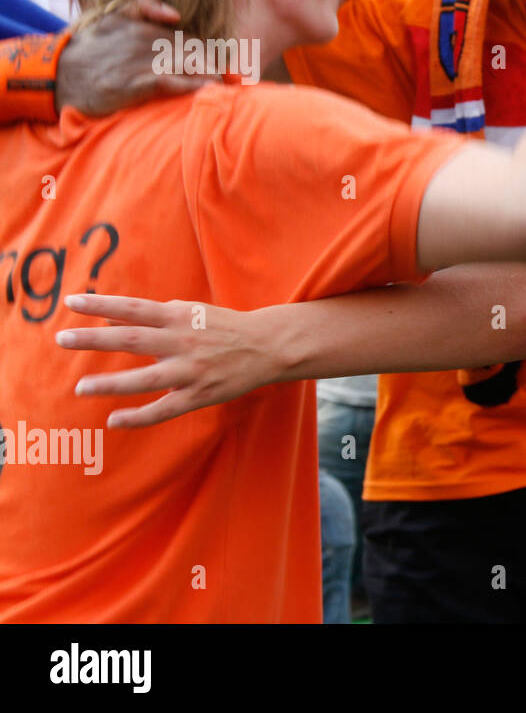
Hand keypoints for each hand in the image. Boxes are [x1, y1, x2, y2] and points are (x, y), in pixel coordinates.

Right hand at [55, 0, 215, 116]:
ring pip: (187, 64)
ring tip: (230, 85)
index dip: (211, 53)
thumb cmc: (89, 49)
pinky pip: (170, 83)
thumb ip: (143, 5)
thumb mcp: (111, 18)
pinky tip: (209, 89)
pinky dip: (191, 85)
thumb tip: (175, 13)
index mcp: (144, 27)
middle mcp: (144, 42)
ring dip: (211, 75)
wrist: (56, 75)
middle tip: (236, 79)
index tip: (228, 65)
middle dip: (216, 65)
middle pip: (194, 51)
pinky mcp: (132, 85)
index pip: (190, 38)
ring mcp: (138, 63)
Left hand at [56, 294, 283, 427]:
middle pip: (132, 339)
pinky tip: (113, 420)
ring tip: (80, 388)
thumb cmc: (224, 327)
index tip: (71, 302)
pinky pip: (164, 409)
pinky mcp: (200, 394)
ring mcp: (191, 370)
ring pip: (145, 379)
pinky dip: (139, 417)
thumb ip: (154, 316)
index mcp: (179, 316)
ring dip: (111, 383)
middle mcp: (182, 341)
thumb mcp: (192, 312)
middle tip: (62, 339)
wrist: (268, 346)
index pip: (133, 308)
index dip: (101, 305)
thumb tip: (112, 318)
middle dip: (94, 339)